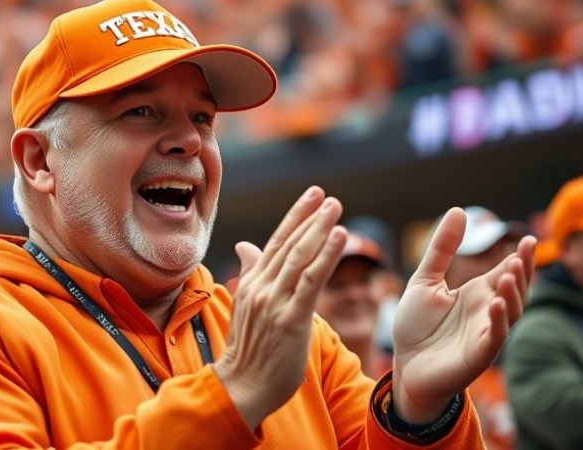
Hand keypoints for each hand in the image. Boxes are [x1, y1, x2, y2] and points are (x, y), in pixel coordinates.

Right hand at [214, 186, 346, 429]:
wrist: (242, 387)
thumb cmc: (249, 351)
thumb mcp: (247, 307)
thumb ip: (252, 273)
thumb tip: (246, 246)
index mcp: (252, 284)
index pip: (276, 243)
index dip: (295, 217)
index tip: (312, 196)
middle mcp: (261, 288)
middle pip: (289, 244)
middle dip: (310, 217)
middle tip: (328, 196)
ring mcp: (275, 303)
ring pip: (301, 257)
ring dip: (320, 229)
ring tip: (336, 207)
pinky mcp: (291, 320)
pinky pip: (312, 282)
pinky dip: (327, 256)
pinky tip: (340, 237)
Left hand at [391, 208, 534, 422]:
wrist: (405, 365)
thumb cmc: (416, 326)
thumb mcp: (425, 280)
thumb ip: (442, 248)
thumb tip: (459, 210)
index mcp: (477, 293)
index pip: (506, 272)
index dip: (519, 257)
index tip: (527, 239)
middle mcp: (487, 311)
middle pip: (515, 290)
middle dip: (523, 271)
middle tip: (525, 250)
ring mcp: (485, 333)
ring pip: (510, 312)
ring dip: (513, 293)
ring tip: (511, 272)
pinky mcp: (478, 355)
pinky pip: (494, 337)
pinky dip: (498, 321)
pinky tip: (495, 302)